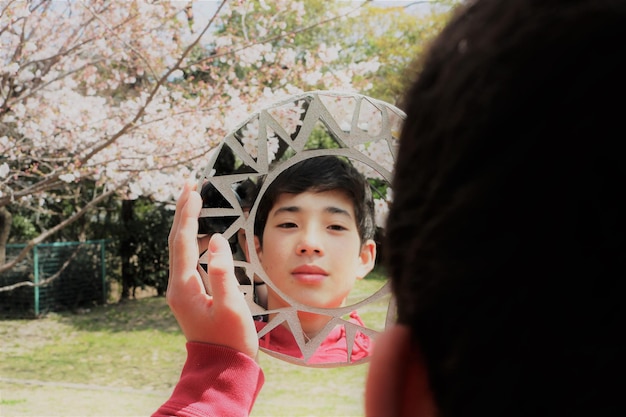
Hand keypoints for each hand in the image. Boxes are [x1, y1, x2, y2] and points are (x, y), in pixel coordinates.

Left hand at [166, 181, 257, 358]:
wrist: (222, 367)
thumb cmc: (231, 340)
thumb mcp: (232, 308)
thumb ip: (223, 274)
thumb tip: (215, 241)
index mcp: (184, 287)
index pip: (183, 241)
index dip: (188, 214)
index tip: (194, 190)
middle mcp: (177, 285)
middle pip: (176, 240)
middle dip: (182, 211)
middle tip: (189, 185)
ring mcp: (181, 290)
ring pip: (179, 248)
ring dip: (185, 222)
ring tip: (192, 200)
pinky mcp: (189, 294)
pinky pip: (185, 257)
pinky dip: (190, 238)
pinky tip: (198, 232)